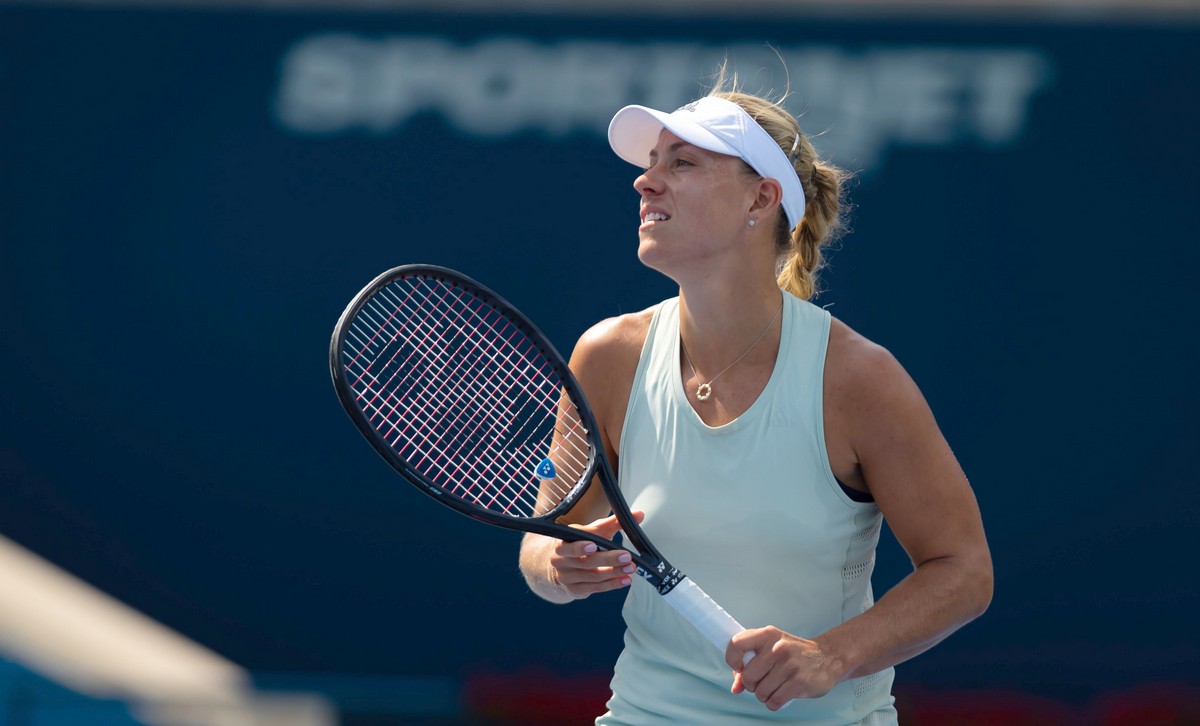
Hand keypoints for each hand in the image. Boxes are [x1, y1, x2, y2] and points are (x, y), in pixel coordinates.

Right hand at [548, 512, 644, 599]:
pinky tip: (625, 579)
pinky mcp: (576, 590)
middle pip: (586, 562)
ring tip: (630, 568)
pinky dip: (613, 584)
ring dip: (614, 572)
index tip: (593, 545)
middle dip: (608, 560)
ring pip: (593, 576)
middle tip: (626, 556)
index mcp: (562, 544)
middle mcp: (561, 562)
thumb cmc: (579, 544)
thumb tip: (638, 514)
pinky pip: (596, 588)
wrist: (561, 566)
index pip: (569, 546)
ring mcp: (567, 578)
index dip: (580, 547)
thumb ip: (613, 523)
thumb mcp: (592, 531)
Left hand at [726, 627, 844, 710]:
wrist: (828, 657)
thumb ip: (750, 664)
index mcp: (767, 635)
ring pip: (761, 692)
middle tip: (762, 681)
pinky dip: (773, 703)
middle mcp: (777, 648)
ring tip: (773, 688)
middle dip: (752, 684)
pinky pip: (774, 701)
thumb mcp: (771, 649)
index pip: (736, 644)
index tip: (739, 667)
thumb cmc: (794, 653)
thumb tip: (735, 687)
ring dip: (764, 695)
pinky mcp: (799, 682)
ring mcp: (789, 665)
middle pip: (748, 676)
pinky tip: (780, 696)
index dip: (732, 660)